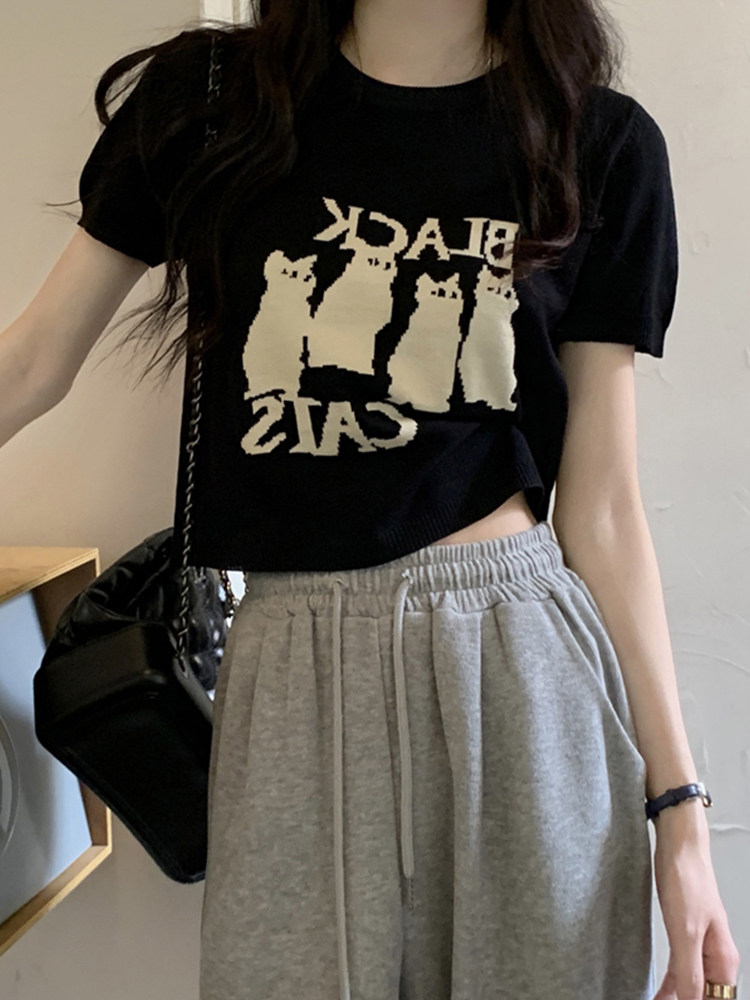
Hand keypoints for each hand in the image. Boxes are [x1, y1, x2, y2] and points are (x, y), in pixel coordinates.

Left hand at [652, 807, 739, 998]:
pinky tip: (658, 995)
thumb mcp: (686, 932)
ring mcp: (700, 947)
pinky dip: (669, 986)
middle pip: (707, 997)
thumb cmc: (688, 879)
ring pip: (692, 987)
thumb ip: (690, 973)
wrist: (679, 847)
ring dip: (677, 999)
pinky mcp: (684, 935)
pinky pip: (679, 971)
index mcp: (724, 961)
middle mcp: (716, 958)